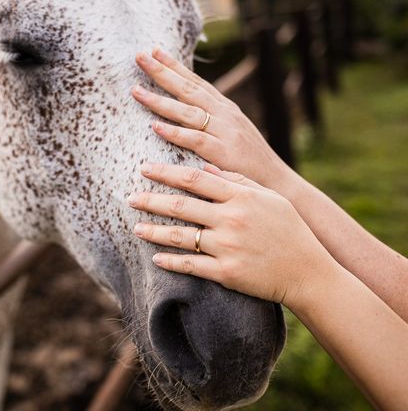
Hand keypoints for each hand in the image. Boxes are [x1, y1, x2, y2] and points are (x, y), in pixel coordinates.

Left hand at [128, 162, 338, 306]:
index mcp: (241, 197)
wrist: (308, 272)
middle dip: (150, 200)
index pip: (195, 179)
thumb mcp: (270, 198)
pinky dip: (171, 262)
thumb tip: (206, 164)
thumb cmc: (290, 230)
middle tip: (129, 198)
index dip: (166, 173)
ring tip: (135, 227)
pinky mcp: (225, 272)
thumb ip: (238, 180)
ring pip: (180, 236)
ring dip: (153, 231)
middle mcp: (230, 219)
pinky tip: (155, 258)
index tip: (145, 169)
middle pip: (180, 206)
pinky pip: (190, 266)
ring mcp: (227, 247)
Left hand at [133, 48, 295, 194]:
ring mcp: (225, 132)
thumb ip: (212, 120)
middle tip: (140, 56)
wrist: (277, 184)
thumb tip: (187, 110)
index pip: (196, 81)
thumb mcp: (232, 133)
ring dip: (160, 100)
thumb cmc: (249, 162)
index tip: (154, 50)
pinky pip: (196, 139)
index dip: (175, 65)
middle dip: (163, 71)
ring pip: (187, 111)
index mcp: (225, 109)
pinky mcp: (223, 152)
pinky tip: (155, 126)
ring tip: (136, 91)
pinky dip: (175, 132)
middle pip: (189, 89)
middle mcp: (225, 114)